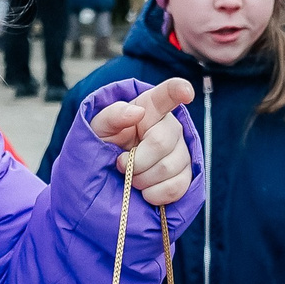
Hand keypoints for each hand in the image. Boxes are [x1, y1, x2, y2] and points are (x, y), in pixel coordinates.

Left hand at [90, 76, 195, 205]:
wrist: (108, 177)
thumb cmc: (104, 145)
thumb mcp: (98, 127)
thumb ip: (113, 115)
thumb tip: (137, 112)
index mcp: (150, 109)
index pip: (167, 94)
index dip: (178, 90)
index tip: (186, 92)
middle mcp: (171, 127)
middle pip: (161, 143)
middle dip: (135, 160)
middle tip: (121, 164)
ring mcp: (181, 152)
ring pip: (169, 168)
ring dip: (142, 179)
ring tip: (132, 177)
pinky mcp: (185, 176)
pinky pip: (177, 187)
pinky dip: (155, 194)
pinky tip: (145, 191)